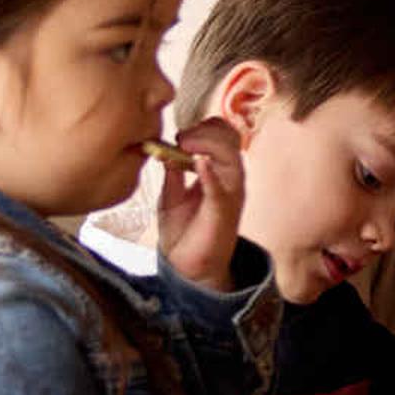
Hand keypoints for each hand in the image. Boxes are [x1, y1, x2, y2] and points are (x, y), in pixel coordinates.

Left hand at [154, 116, 247, 289]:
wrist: (189, 267)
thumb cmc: (185, 231)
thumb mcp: (172, 194)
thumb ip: (172, 172)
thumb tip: (163, 148)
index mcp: (220, 171)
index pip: (224, 134)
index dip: (203, 127)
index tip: (178, 136)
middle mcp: (231, 178)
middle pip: (230, 138)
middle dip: (205, 131)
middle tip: (181, 139)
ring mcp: (230, 194)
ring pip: (230, 156)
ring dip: (206, 144)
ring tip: (184, 147)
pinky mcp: (223, 212)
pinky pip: (221, 188)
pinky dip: (210, 174)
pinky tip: (199, 164)